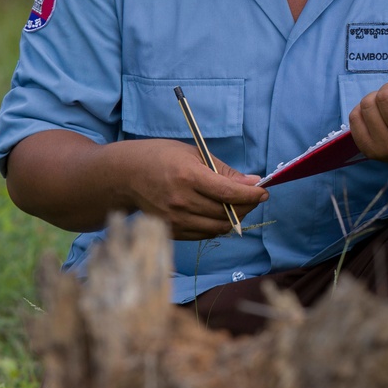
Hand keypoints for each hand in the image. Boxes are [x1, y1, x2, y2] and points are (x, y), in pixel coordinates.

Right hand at [117, 139, 268, 239]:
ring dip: (234, 217)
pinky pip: (204, 234)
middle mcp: (181, 201)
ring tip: (237, 204)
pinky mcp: (171, 231)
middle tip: (253, 197)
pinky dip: (217, 225)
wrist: (123, 176)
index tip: (263, 192)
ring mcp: (175, 219)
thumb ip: (224, 170)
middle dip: (247, 205)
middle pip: (227, 212)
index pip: (229, 193)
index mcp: (188, 176)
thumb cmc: (160, 158)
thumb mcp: (192, 153)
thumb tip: (253, 182)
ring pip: (219, 227)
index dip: (251, 195)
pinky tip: (217, 212)